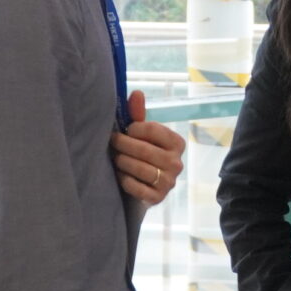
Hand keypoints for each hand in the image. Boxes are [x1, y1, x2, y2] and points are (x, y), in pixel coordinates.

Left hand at [112, 90, 186, 205]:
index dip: (133, 129)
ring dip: (123, 162)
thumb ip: (138, 114)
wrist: (143, 185)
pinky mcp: (158, 198)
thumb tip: (136, 93)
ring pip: (141, 169)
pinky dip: (125, 180)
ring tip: (116, 158)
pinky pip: (138, 188)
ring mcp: (169, 182)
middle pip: (144, 150)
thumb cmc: (142, 153)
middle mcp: (177, 163)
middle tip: (113, 143)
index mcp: (176, 143)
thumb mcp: (141, 134)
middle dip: (124, 145)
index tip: (126, 130)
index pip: (152, 130)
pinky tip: (120, 175)